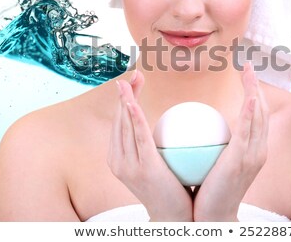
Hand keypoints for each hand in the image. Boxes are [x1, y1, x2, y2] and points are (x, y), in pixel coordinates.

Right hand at [107, 71, 192, 220]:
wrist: (173, 217)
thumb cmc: (170, 188)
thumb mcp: (159, 164)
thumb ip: (156, 144)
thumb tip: (170, 121)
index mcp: (118, 157)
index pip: (121, 122)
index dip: (125, 99)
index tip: (135, 82)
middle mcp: (117, 159)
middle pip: (119, 120)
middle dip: (124, 94)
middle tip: (134, 74)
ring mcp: (126, 165)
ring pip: (124, 125)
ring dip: (126, 99)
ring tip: (130, 80)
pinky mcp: (141, 168)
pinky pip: (138, 137)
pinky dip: (133, 117)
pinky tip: (132, 101)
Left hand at [192, 63, 269, 220]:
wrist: (214, 216)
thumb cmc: (211, 190)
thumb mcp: (217, 163)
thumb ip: (216, 144)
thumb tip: (200, 126)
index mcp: (254, 149)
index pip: (256, 115)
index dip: (254, 94)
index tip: (246, 77)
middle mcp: (259, 150)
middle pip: (262, 111)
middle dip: (257, 86)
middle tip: (248, 66)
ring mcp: (253, 155)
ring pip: (259, 117)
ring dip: (255, 91)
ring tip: (249, 72)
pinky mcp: (242, 161)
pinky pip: (248, 132)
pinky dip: (251, 113)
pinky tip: (248, 97)